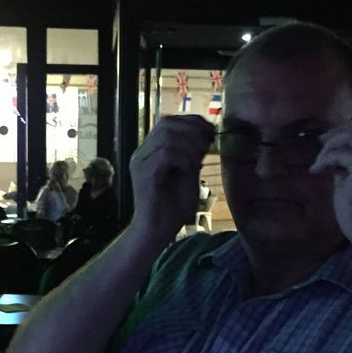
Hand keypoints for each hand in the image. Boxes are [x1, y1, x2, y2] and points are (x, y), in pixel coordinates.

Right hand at [129, 115, 215, 242]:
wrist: (158, 232)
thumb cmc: (173, 208)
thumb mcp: (188, 174)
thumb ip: (193, 155)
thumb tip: (206, 136)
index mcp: (151, 151)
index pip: (169, 122)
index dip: (191, 121)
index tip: (211, 130)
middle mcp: (142, 153)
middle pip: (166, 124)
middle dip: (192, 129)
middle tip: (208, 142)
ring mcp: (140, 162)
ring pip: (167, 136)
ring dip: (190, 144)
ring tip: (200, 158)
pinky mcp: (144, 173)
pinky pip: (165, 153)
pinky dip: (183, 157)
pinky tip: (191, 167)